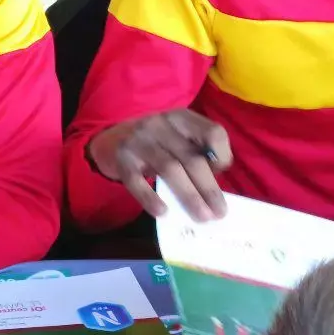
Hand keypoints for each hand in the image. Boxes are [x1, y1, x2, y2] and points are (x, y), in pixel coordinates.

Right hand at [87, 109, 232, 221]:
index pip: (212, 132)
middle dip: (208, 188)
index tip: (220, 172)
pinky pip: (137, 181)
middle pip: (191, 157)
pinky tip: (163, 212)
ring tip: (201, 216)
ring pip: (169, 169)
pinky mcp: (122, 158)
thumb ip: (196, 152)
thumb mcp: (178, 137)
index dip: (221, 154)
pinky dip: (150, 197)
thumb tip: (213, 190)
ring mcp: (139, 140)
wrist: (112, 139)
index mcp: (182, 118)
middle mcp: (161, 124)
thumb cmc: (156, 143)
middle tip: (219, 212)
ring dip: (188, 196)